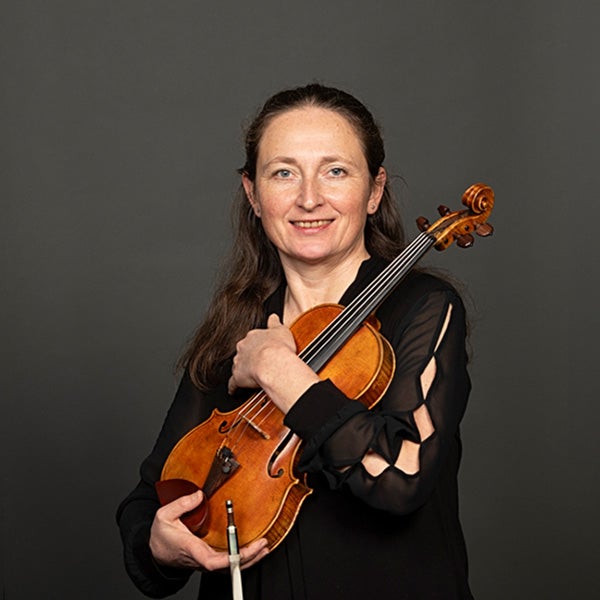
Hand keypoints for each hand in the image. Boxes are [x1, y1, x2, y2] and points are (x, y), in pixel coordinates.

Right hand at [149, 490, 268, 571]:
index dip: (227, 560)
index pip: (210, 561)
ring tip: (264, 547)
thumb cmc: (161, 536)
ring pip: (230, 566)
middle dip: (247, 557)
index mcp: (191, 549)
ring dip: (249, 559)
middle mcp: (201, 558)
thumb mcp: (164, 515)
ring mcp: (206, 561)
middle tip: (262, 545)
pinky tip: (255, 550)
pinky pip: (228, 563)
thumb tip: (199, 495)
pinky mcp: (209, 560)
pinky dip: (243, 558)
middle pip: (227, 565)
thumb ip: (181, 504)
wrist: (156, 553)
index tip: (239, 553)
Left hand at [228, 314, 296, 393]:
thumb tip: (273, 316)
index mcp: (253, 337)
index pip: (253, 340)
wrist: (272, 363)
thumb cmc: (278, 347)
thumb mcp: (281, 330)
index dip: (258, 345)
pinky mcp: (237, 377)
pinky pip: (233, 383)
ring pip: (238, 365)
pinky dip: (234, 387)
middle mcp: (243, 348)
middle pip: (243, 352)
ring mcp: (239, 362)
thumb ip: (275, 323)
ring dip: (244, 369)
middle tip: (258, 361)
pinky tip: (234, 390)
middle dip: (249, 356)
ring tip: (252, 375)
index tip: (262, 348)